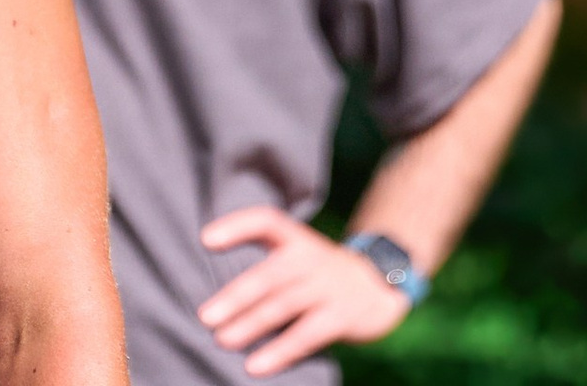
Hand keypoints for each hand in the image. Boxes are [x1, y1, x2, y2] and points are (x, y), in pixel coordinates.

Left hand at [198, 208, 412, 367]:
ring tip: (222, 340)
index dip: (236, 226)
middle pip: (268, 275)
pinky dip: (279, 352)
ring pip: (283, 306)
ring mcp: (327, 286)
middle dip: (235, 296)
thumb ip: (267, 266)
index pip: (265, 220)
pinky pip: (306, 335)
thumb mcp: (300, 254)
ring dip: (250, 325)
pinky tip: (256, 366)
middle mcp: (310, 257)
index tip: (205, 240)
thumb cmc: (322, 273)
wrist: (381, 283)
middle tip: (205, 317)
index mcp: (296, 238)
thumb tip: (219, 300)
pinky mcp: (341, 316)